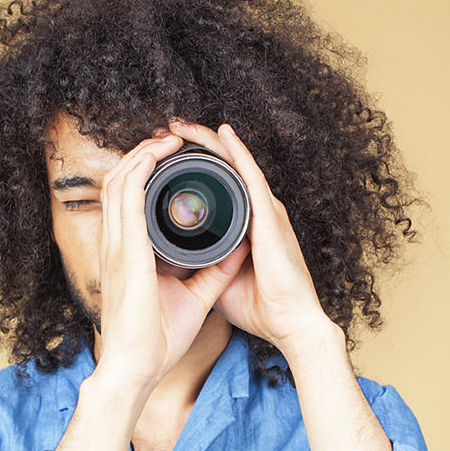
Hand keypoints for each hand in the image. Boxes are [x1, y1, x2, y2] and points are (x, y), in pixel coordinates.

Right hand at [95, 130, 250, 393]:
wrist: (137, 368)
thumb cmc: (155, 343)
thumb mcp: (193, 299)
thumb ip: (212, 273)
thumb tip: (236, 250)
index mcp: (127, 257)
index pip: (127, 202)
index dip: (144, 174)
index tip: (170, 161)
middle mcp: (116, 246)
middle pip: (120, 182)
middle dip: (143, 154)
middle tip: (171, 140)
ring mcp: (116, 247)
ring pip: (120, 180)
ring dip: (143, 153)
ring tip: (168, 138)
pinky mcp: (126, 252)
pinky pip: (128, 197)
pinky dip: (141, 170)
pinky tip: (157, 154)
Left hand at [166, 119, 337, 356]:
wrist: (291, 325)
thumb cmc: (261, 308)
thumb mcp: (215, 282)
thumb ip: (197, 265)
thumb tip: (169, 259)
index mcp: (241, 226)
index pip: (212, 187)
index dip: (187, 167)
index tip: (159, 156)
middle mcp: (255, 212)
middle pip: (221, 168)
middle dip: (193, 146)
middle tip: (163, 129)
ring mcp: (265, 212)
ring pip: (234, 165)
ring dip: (209, 142)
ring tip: (182, 124)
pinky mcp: (270, 218)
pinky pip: (251, 178)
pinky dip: (237, 154)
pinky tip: (222, 134)